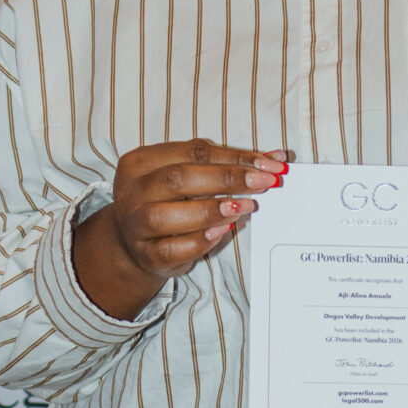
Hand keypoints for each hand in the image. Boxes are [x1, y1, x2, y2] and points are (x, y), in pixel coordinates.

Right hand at [71, 139, 289, 320]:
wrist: (136, 246)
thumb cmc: (170, 203)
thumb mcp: (190, 177)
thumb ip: (225, 165)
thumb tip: (275, 157)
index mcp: (142, 162)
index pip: (193, 153)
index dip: (235, 157)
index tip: (270, 164)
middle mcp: (132, 191)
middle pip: (180, 179)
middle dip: (227, 180)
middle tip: (263, 183)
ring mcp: (135, 225)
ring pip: (170, 215)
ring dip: (213, 210)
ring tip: (247, 206)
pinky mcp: (146, 254)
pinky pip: (174, 249)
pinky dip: (202, 240)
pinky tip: (224, 230)